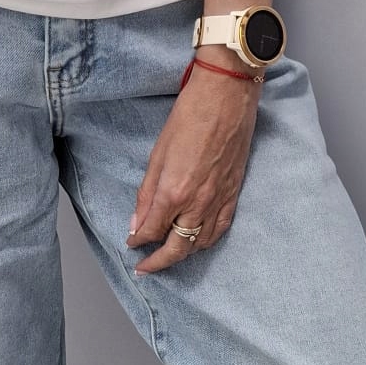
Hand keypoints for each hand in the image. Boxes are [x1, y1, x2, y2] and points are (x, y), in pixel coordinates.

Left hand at [126, 64, 260, 271]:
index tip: (131, 244)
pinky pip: (221, 228)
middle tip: (145, 268)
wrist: (228, 96)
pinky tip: (198, 242)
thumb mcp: (158, 153)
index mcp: (174, 192)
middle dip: (159, 262)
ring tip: (169, 257)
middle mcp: (198, 203)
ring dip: (183, 255)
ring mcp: (219, 199)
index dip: (139, 241)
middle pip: (178, 247)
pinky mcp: (234, 193)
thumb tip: (137, 223)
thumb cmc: (190, 116)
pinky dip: (207, 241)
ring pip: (201, 243)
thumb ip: (147, 193)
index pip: (153, 231)